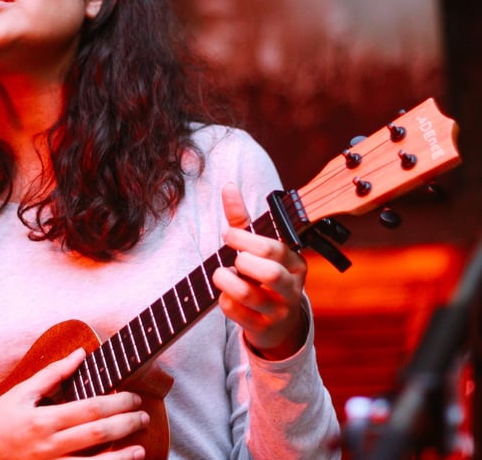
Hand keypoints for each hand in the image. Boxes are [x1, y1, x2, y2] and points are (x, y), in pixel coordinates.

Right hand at [0, 349, 148, 459]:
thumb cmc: (2, 418)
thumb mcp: (24, 391)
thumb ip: (54, 373)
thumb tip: (80, 354)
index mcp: (45, 420)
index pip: (90, 409)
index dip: (116, 403)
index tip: (133, 397)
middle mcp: (50, 446)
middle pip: (97, 435)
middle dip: (125, 424)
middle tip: (143, 416)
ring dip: (121, 457)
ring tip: (140, 449)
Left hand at [212, 183, 307, 359]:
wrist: (278, 323)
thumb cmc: (263, 276)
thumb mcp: (257, 248)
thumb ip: (242, 219)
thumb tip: (228, 186)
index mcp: (294, 262)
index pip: (274, 247)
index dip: (246, 239)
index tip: (227, 235)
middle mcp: (291, 287)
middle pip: (270, 272)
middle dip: (243, 261)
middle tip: (232, 257)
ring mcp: (279, 311)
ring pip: (251, 295)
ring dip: (227, 281)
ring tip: (220, 274)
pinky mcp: (263, 329)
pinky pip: (239, 315)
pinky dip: (225, 302)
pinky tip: (225, 295)